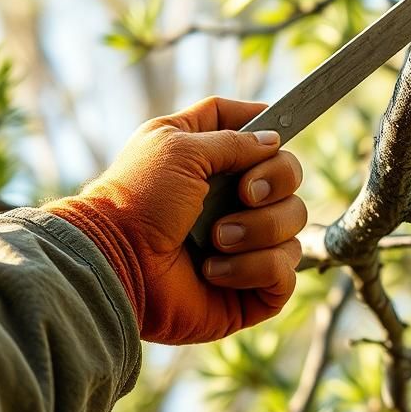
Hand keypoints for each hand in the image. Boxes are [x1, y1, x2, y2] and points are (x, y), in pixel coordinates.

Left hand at [45, 97, 305, 344]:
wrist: (116, 263)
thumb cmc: (138, 199)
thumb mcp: (181, 148)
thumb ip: (234, 140)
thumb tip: (274, 142)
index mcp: (206, 156)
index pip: (251, 127)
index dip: (267, 125)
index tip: (275, 130)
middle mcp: (229, 195)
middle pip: (289, 174)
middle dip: (275, 180)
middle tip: (245, 193)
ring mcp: (245, 242)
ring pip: (293, 221)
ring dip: (258, 228)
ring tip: (216, 240)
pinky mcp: (250, 286)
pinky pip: (285, 271)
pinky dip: (254, 268)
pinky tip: (215, 271)